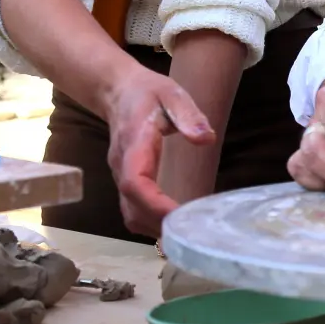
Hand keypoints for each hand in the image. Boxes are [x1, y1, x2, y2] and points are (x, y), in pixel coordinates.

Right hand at [103, 65, 215, 236]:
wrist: (118, 91)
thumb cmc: (148, 92)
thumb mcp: (172, 93)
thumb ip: (188, 114)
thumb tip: (206, 139)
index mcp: (134, 145)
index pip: (136, 183)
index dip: (155, 204)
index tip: (180, 217)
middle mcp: (122, 166)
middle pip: (131, 207)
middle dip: (159, 223)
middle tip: (192, 231)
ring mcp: (121, 175)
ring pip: (130, 213)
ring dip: (154, 227)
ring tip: (186, 232)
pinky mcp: (126, 180)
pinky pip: (132, 208)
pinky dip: (150, 221)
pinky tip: (174, 222)